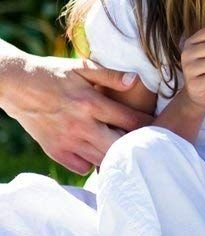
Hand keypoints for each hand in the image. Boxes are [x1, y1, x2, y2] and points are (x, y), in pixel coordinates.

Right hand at [0, 53, 150, 173]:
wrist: (15, 85)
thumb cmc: (52, 73)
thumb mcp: (82, 68)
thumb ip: (110, 75)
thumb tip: (136, 80)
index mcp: (90, 103)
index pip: (130, 120)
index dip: (148, 125)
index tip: (160, 126)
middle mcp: (80, 125)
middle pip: (119, 145)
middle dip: (135, 145)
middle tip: (145, 142)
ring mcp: (66, 141)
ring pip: (102, 159)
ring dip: (116, 155)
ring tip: (127, 150)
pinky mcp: (54, 150)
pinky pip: (81, 167)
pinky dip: (93, 163)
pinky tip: (98, 153)